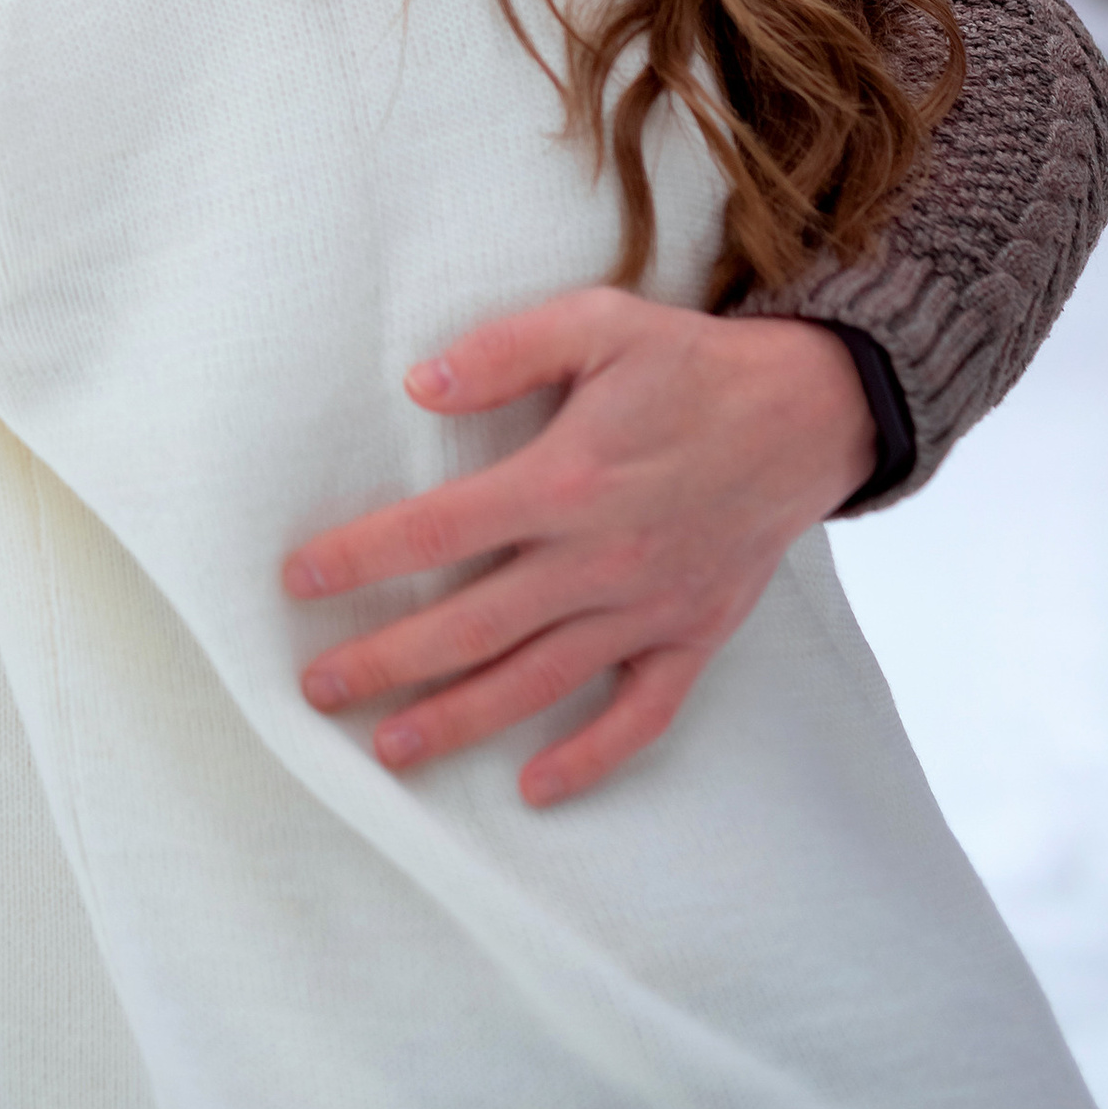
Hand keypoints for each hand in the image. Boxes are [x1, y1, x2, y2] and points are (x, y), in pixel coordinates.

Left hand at [284, 298, 876, 804]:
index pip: (439, 530)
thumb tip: (417, 383)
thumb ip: (505, 350)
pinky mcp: (692, 635)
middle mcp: (601, 557)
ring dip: (459, 719)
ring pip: (538, 681)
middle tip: (316, 688)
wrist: (809, 412)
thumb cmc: (690, 363)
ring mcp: (648, 607)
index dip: (362, 557)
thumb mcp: (598, 322)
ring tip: (388, 749)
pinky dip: (590, 758)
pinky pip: (640, 715)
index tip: (298, 579)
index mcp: (566, 480)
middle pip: (473, 626)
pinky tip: (534, 787)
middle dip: (386, 661)